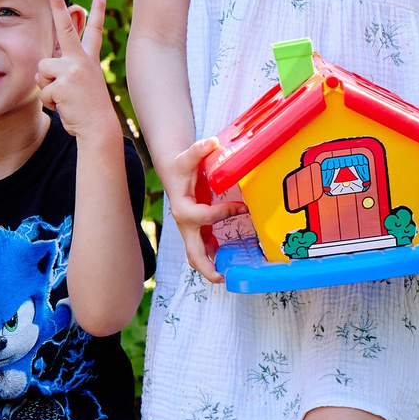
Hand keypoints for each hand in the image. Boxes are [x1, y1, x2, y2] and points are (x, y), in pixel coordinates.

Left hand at [36, 0, 118, 143]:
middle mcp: (82, 60)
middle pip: (65, 28)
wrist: (99, 128)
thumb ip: (60, 74)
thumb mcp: (77, 86)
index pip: (94, 32)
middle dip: (58, 7)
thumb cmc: (87, 110)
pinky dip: (49, 102)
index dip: (97, 12)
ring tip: (65, 98)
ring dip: (47, 87)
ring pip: (42, 70)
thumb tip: (40, 73)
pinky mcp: (62, 83)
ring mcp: (72, 70)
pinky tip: (64, 106)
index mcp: (89, 59)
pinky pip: (43, 90)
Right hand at [156, 136, 227, 284]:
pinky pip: (205, 248)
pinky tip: (231, 262)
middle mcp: (185, 224)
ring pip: (197, 256)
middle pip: (192, 252)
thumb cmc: (181, 166)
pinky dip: (216, 256)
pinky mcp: (197, 231)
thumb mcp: (187, 157)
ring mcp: (191, 230)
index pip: (204, 217)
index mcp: (182, 209)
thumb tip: (212, 142)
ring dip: (211, 268)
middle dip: (205, 266)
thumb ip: (199, 150)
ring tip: (229, 277)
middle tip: (222, 277)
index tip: (243, 206)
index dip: (223, 212)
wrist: (174, 173)